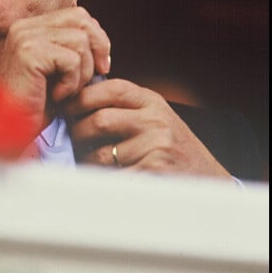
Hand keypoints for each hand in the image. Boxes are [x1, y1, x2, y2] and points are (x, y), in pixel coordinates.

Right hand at [0, 7, 111, 140]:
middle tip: (94, 77)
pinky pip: (71, 60)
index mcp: (30, 27)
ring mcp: (24, 37)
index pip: (77, 15)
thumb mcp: (58, 72)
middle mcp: (24, 27)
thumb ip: (74, 50)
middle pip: (82, 20)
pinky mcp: (28, 53)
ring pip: (80, 41)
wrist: (8, 130)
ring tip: (66, 91)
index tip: (99, 66)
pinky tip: (56, 96)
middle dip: (97, 49)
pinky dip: (71, 83)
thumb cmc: (35, 106)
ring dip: (83, 72)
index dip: (96, 39)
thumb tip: (103, 44)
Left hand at [64, 78, 232, 178]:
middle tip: (75, 142)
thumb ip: (124, 108)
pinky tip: (106, 181)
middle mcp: (156, 122)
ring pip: (99, 153)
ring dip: (88, 161)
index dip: (81, 97)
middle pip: (98, 121)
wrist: (207, 182)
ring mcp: (155, 148)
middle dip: (78, 133)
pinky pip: (110, 178)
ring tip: (94, 164)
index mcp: (153, 103)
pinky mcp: (151, 174)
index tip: (66, 107)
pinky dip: (101, 182)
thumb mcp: (155, 118)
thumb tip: (74, 101)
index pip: (110, 89)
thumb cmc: (172, 151)